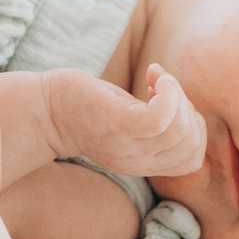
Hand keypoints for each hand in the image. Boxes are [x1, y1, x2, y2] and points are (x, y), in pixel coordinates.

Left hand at [44, 57, 206, 182]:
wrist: (44, 108)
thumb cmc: (88, 107)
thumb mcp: (128, 123)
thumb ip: (155, 127)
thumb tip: (188, 110)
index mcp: (142, 163)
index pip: (191, 160)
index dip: (194, 128)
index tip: (171, 103)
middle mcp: (137, 160)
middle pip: (190, 146)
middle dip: (188, 111)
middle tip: (164, 89)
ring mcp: (128, 145)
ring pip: (180, 133)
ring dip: (179, 97)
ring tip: (159, 79)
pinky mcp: (118, 124)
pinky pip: (161, 118)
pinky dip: (169, 93)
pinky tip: (154, 75)